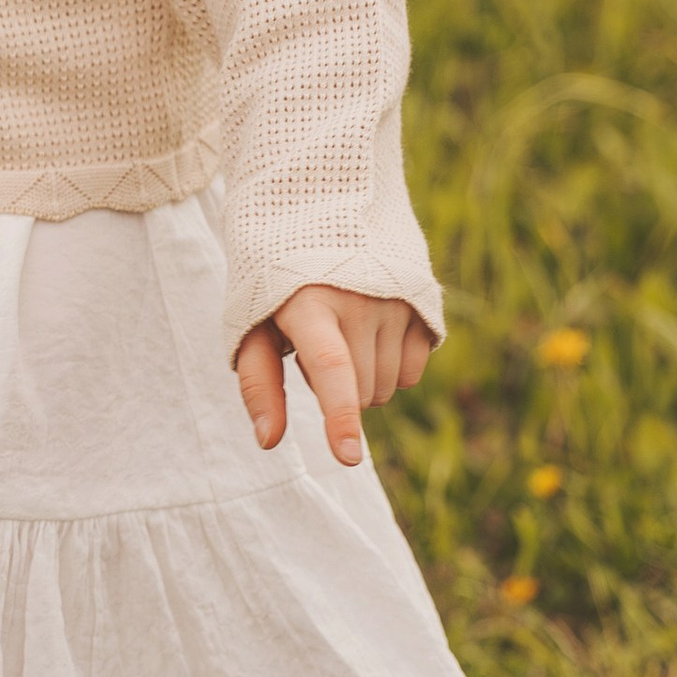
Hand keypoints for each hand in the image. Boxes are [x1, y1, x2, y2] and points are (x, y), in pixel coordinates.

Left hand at [236, 284, 432, 468]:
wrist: (320, 218)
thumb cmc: (276, 287)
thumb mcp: (254, 326)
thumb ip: (259, 384)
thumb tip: (268, 442)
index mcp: (310, 303)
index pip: (331, 368)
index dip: (339, 416)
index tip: (348, 457)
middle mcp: (360, 298)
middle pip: (361, 390)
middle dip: (338, 391)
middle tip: (315, 347)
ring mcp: (396, 298)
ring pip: (388, 387)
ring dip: (363, 381)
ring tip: (341, 334)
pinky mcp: (422, 301)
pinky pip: (412, 372)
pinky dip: (392, 370)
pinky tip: (371, 336)